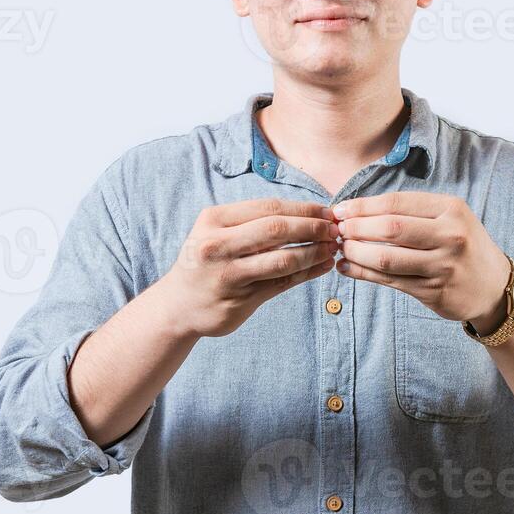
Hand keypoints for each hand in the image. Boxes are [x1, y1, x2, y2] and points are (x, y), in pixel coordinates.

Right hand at [156, 198, 338, 338]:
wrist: (177, 306)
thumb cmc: (206, 262)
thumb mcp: (217, 232)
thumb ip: (252, 223)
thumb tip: (306, 213)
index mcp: (214, 220)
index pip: (268, 208)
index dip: (303, 208)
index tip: (326, 211)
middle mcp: (218, 245)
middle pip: (276, 230)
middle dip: (313, 228)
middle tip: (335, 229)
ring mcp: (228, 275)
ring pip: (282, 260)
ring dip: (314, 253)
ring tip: (333, 248)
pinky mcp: (240, 300)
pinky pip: (282, 284)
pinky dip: (307, 274)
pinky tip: (323, 267)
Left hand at [330, 191, 511, 325]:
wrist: (494, 285)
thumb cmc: (462, 245)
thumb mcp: (448, 217)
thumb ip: (410, 212)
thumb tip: (356, 210)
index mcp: (451, 210)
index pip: (396, 203)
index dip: (362, 206)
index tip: (339, 210)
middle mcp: (450, 236)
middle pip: (389, 229)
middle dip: (355, 228)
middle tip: (337, 230)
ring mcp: (442, 266)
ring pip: (386, 258)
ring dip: (354, 253)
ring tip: (339, 249)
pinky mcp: (434, 292)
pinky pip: (389, 281)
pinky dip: (362, 274)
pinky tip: (347, 268)